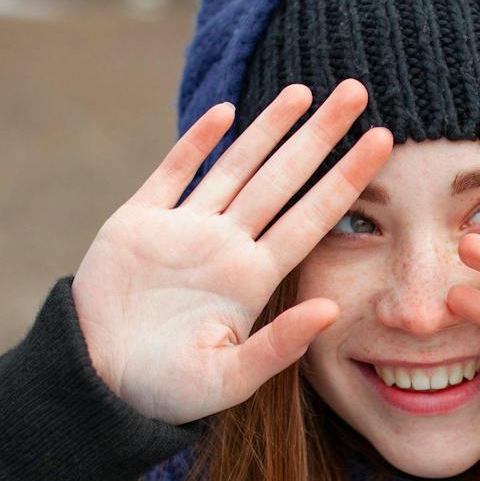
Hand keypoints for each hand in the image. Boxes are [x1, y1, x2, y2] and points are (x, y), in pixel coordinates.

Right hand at [72, 79, 392, 426]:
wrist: (96, 383)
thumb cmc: (165, 391)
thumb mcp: (228, 379)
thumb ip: (279, 346)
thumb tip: (332, 309)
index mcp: (252, 279)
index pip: (312, 217)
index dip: (347, 178)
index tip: (383, 142)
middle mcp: (226, 246)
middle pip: (283, 178)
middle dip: (319, 134)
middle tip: (357, 89)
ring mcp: (183, 229)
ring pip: (236, 166)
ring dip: (268, 128)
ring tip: (303, 90)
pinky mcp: (138, 222)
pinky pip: (172, 172)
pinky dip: (196, 142)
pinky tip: (225, 112)